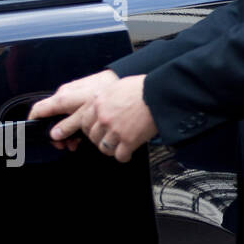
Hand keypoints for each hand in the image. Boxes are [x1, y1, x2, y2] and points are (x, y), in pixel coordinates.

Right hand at [29, 68, 119, 151]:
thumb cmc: (104, 94)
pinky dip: (75, 121)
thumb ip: (68, 125)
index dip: (35, 123)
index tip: (38, 135)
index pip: (38, 110)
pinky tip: (84, 131)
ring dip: (67, 129)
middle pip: (51, 116)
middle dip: (56, 132)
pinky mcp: (84, 93)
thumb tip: (54, 135)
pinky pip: (74, 109)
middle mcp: (65, 94)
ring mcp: (74, 93)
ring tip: (76, 142)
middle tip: (64, 145)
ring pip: (63, 114)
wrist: (123, 77)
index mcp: (61, 98)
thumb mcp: (85, 114)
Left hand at [30, 71, 157, 161]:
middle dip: (99, 139)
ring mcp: (114, 130)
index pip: (83, 121)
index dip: (87, 129)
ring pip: (103, 147)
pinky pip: (119, 155)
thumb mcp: (117, 87)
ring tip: (119, 146)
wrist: (161, 94)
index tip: (89, 132)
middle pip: (92, 136)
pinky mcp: (128, 140)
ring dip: (110, 148)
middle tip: (109, 138)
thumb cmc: (143, 88)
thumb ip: (104, 98)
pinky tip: (127, 153)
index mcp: (98, 102)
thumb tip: (99, 105)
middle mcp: (103, 116)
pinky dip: (123, 156)